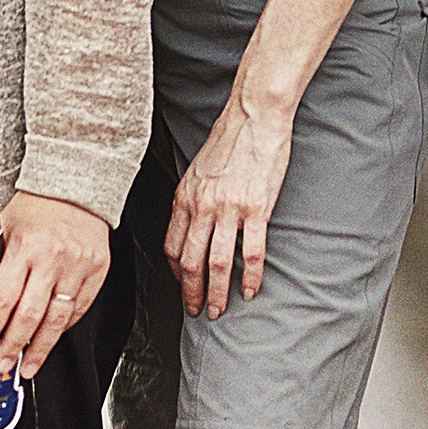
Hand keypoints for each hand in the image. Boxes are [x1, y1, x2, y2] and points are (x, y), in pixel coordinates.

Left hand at [0, 190, 108, 379]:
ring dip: (40, 348)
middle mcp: (52, 258)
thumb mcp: (4, 225)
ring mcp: (78, 267)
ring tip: (27, 366)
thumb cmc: (36, 206)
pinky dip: (63, 328)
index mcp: (24, 246)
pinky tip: (50, 339)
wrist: (77, 188)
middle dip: (13, 346)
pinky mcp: (97, 272)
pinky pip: (79, 310)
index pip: (3, 297)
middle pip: (30, 316)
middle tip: (2, 364)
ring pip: (57, 320)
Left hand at [167, 92, 293, 317]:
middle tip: (197, 311)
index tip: (182, 286)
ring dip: (218, 292)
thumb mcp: (197, 171)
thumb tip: (190, 226)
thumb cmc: (227, 141)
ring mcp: (229, 208)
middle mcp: (202, 205)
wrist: (253, 116)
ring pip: (217, 262)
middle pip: (190, 261)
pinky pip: (251, 251)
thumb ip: (192, 200)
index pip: (171, 246)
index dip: (174, 273)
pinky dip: (250, 276)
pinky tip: (250, 290)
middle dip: (192, 292)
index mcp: (184, 197)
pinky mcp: (256, 207)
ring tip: (220, 310)